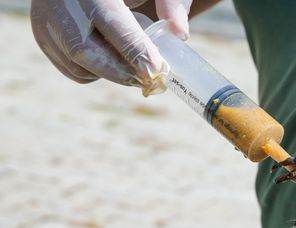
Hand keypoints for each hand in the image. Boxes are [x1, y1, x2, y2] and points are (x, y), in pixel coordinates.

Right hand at [30, 0, 192, 95]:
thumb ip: (171, 1)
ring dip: (109, 72)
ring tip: (133, 66)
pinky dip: (95, 72)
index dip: (136, 51)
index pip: (112, 24)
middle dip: (121, 71)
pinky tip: (110, 59)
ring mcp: (46, 20)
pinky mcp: (42, 34)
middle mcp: (61, 4)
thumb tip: (181, 33)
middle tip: (150, 79)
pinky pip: (71, 68)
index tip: (157, 70)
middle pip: (85, 50)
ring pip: (77, 63)